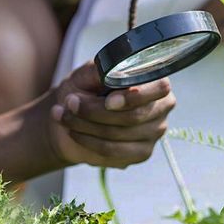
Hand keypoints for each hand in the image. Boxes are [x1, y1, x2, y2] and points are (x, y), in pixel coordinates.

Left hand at [42, 62, 175, 168]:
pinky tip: (74, 131)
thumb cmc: (84, 88)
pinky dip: (88, 141)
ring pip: (120, 135)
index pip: (159, 89)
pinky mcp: (140, 153)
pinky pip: (113, 151)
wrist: (72, 115)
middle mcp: (160, 108)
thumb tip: (109, 72)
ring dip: (85, 125)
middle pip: (134, 116)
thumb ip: (100, 70)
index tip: (108, 101)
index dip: (133, 97)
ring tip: (62, 115)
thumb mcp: (87, 73)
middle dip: (96, 111)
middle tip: (70, 103)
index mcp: (155, 81)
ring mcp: (153, 133)